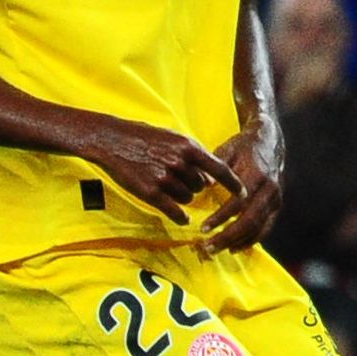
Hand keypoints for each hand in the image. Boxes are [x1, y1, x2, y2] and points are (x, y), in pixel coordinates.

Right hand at [72, 117, 238, 226]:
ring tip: (164, 184)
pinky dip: (180, 216)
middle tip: (177, 179)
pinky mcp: (150, 192)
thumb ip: (194, 156)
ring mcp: (165, 178)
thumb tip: (210, 180)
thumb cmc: (145, 137)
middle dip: (194, 187)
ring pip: (187, 198)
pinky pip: (174, 210)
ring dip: (181, 196)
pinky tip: (182, 218)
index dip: (234, 184)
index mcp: (189, 148)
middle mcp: (180, 163)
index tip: (244, 194)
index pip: (220, 169)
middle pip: (201, 186)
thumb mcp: (175, 138)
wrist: (112, 139)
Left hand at [201, 126, 284, 250]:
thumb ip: (215, 170)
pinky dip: (250, 240)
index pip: (238, 203)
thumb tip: (202, 187)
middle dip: (228, 236)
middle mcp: (269, 189)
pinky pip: (266, 228)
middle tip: (208, 247)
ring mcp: (276, 198)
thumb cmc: (242, 147)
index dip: (221, 218)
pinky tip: (235, 247)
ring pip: (258, 227)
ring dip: (237, 242)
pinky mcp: (277, 205)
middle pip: (250, 220)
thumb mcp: (226, 151)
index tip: (203, 229)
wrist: (269, 141)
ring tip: (217, 250)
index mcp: (256, 175)